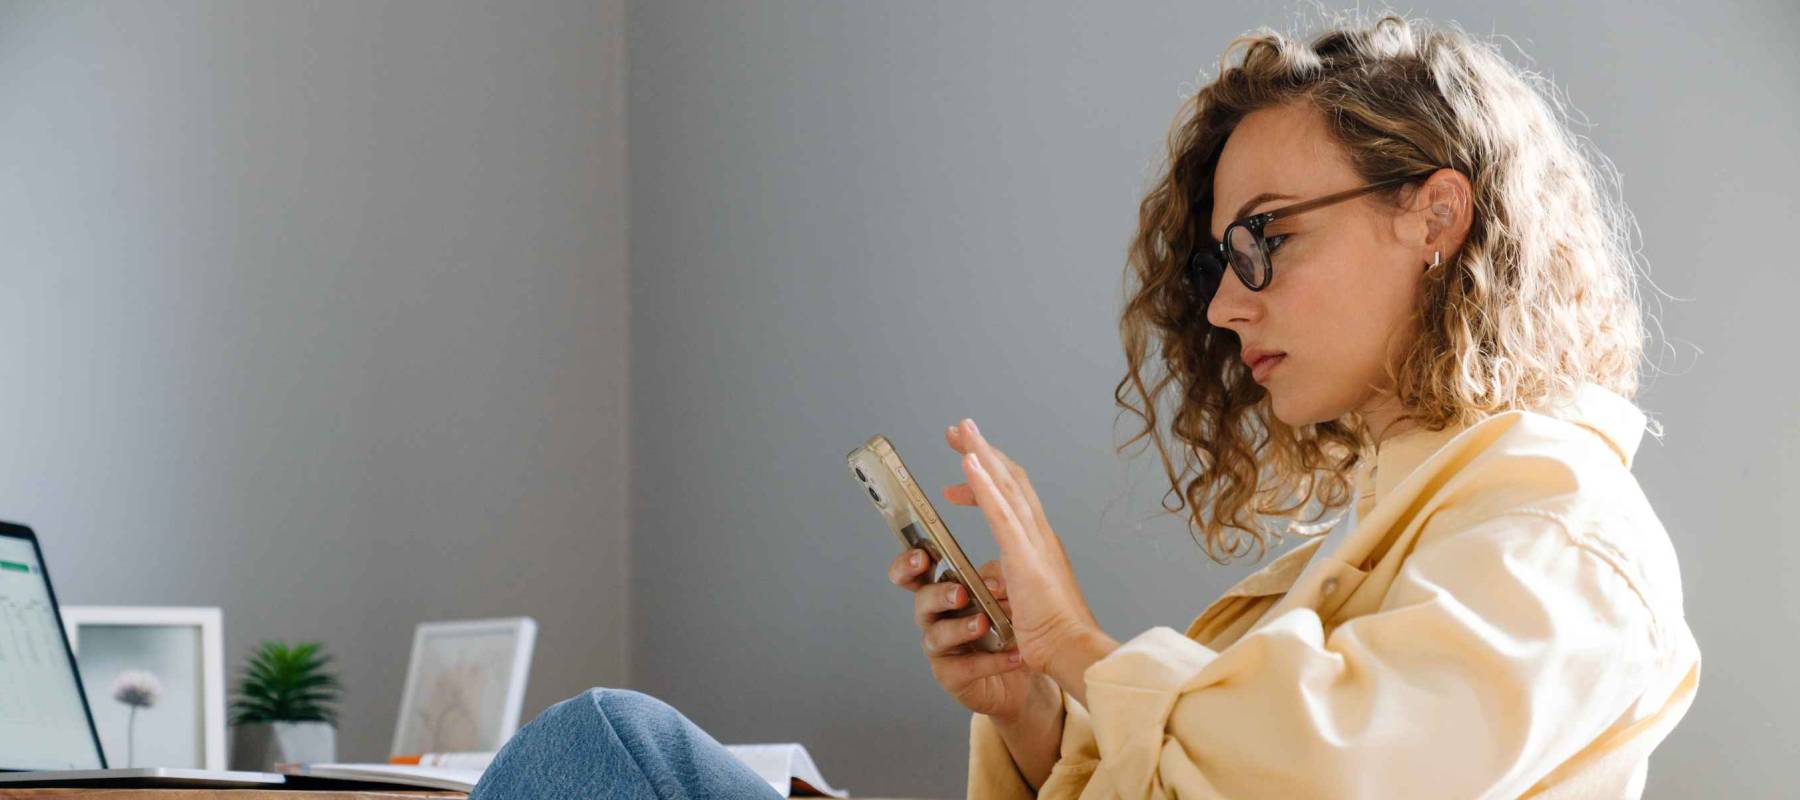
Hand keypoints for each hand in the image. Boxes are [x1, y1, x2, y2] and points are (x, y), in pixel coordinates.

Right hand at [889, 548, 1060, 721]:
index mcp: (945, 591)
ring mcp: (941, 648)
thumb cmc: (1012, 627)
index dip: (908, 565)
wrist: (1029, 671)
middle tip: (960, 594)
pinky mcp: (951, 675)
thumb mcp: (1012, 595)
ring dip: (960, 628)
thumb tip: (990, 582)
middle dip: (938, 595)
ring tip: (984, 624)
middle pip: (922, 601)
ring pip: (937, 635)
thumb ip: (1000, 580)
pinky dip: (989, 661)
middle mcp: (937, 617)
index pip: (915, 574)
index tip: (921, 558)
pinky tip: (1013, 655)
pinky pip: (964, 667)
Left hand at [943, 419, 1116, 696]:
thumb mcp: (1020, 598)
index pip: (1013, 497)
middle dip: (982, 451)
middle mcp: (1040, 534)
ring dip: (981, 454)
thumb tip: (986, 577)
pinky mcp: (1025, 556)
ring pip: (1006, 486)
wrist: (1073, 651)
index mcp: (1039, 543)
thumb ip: (1006, 580)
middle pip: (1010, 479)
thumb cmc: (1052, 633)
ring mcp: (1034, 542)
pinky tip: (968, 462)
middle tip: (958, 429)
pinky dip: (984, 484)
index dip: (989, 475)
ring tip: (960, 430)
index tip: (964, 464)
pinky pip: (1001, 513)